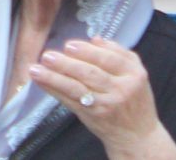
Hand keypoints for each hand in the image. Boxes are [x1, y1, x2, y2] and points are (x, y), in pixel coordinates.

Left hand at [29, 37, 164, 151]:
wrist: (137, 135)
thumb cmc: (134, 100)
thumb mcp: (135, 73)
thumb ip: (118, 53)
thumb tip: (95, 39)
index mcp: (134, 74)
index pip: (110, 59)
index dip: (88, 51)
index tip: (69, 45)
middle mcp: (121, 89)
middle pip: (92, 74)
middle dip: (68, 64)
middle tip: (49, 55)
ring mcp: (107, 104)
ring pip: (79, 88)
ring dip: (56, 77)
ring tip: (37, 68)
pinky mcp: (94, 115)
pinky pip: (72, 101)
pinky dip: (55, 90)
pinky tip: (42, 81)